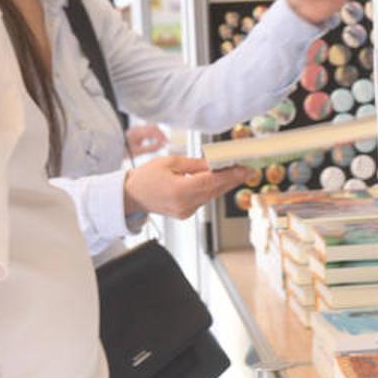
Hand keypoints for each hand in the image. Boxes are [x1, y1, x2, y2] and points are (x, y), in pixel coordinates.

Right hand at [122, 156, 253, 219]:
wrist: (131, 196)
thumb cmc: (146, 177)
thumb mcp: (170, 162)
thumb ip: (195, 164)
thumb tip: (214, 162)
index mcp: (179, 191)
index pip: (211, 182)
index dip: (230, 175)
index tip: (243, 169)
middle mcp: (185, 205)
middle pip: (215, 191)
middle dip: (231, 179)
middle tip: (246, 169)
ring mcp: (185, 212)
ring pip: (211, 196)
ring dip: (222, 184)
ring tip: (234, 172)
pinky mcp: (185, 214)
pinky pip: (203, 200)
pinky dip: (211, 190)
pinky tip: (217, 180)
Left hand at [125, 124, 168, 156]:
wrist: (114, 149)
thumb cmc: (124, 151)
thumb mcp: (138, 152)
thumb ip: (151, 148)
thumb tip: (162, 145)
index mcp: (136, 132)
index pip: (152, 130)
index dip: (160, 136)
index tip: (165, 142)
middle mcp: (137, 127)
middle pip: (153, 127)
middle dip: (161, 134)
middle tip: (166, 142)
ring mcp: (137, 127)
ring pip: (152, 127)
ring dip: (158, 133)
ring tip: (162, 141)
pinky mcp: (138, 129)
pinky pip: (149, 129)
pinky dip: (154, 133)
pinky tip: (157, 139)